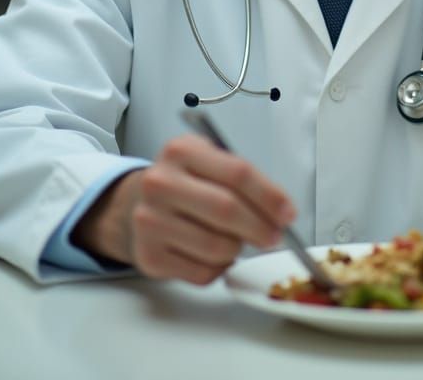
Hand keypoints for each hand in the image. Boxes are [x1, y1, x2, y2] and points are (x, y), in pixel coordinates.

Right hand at [72, 134, 295, 283]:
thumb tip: (281, 212)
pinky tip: (214, 253)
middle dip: (261, 227)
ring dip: (239, 249)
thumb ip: (241, 179)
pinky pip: (202, 272)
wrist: (134, 203)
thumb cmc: (185, 181)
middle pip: (227, 210)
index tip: (288, 213)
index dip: (269, 196)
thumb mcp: (208, 160)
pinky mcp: (149, 257)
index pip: (237, 173)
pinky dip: (219, 267)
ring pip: (217, 247)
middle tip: (276, 236)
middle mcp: (160, 183)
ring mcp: (150, 221)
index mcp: (181, 150)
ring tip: (238, 240)